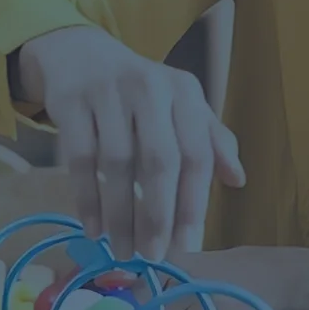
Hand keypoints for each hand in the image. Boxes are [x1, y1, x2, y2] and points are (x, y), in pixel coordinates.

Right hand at [19, 26, 244, 261]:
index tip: (189, 245)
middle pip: (159, 159)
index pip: (196, 153)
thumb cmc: (142, 93)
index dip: (194, 202)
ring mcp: (107, 92)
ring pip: (116, 164)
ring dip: (120, 214)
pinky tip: (94, 229)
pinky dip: (87, 199)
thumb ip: (211, 141)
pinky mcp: (70, 102)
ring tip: (124, 250)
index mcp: (184, 91)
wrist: (82, 54)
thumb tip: (238, 180)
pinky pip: (78, 159)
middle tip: (154, 255)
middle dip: (158, 214)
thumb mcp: (181, 107)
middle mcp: (149, 87)